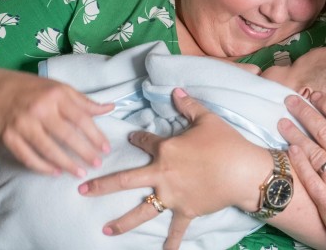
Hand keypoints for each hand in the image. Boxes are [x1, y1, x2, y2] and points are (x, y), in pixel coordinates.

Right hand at [0, 65, 112, 176]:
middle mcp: (40, 109)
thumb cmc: (33, 90)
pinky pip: (28, 157)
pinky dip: (43, 167)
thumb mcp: (60, 88)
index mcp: (56, 95)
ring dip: (66, 164)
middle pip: (67, 136)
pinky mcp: (8, 137)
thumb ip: (84, 102)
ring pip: (48, 149)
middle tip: (97, 164)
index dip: (95, 136)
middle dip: (84, 152)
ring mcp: (22, 124)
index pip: (81, 118)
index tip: (106, 149)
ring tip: (80, 173)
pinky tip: (56, 172)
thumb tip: (110, 108)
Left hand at [78, 88, 269, 249]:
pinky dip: (170, 244)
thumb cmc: (225, 143)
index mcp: (166, 150)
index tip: (130, 136)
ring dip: (122, 222)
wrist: (243, 172)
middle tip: (81, 190)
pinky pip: (175, 230)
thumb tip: (175, 90)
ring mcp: (172, 196)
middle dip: (102, 185)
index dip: (136, 137)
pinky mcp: (185, 211)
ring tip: (105, 231)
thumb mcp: (207, 118)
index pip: (145, 140)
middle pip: (126, 180)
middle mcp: (162, 174)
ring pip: (142, 211)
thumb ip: (188, 105)